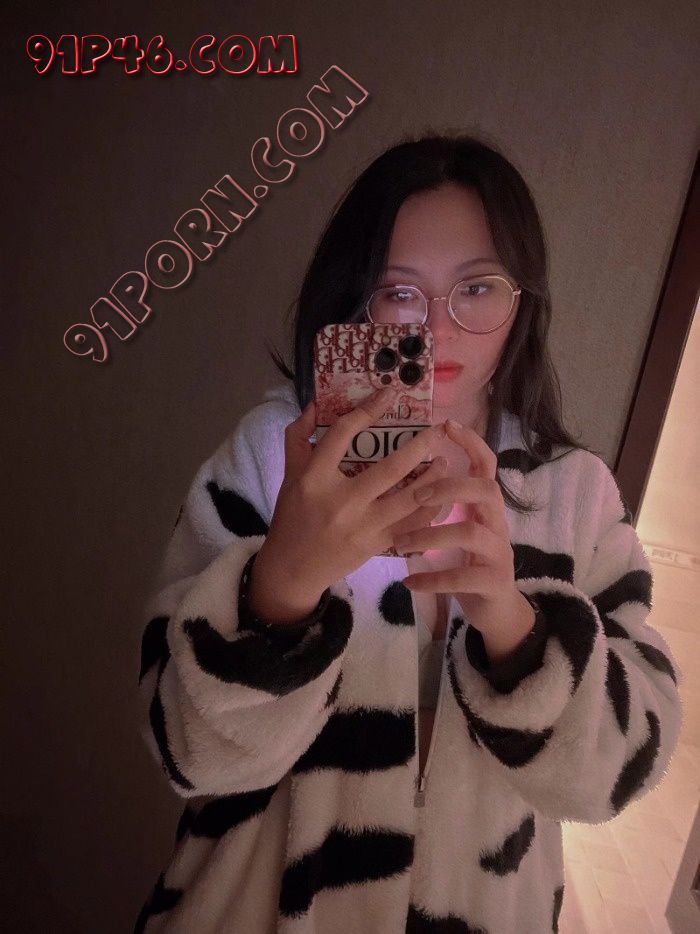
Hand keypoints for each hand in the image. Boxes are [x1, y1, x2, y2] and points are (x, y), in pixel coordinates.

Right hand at [252, 386, 447, 612]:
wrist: (293, 569)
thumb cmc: (291, 517)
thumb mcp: (289, 475)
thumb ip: (299, 436)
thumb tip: (316, 404)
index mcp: (315, 478)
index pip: (343, 434)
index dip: (368, 410)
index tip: (390, 394)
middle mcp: (341, 501)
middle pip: (389, 468)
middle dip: (419, 446)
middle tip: (437, 430)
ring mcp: (363, 526)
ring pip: (409, 498)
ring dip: (432, 477)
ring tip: (445, 461)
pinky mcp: (377, 545)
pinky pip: (412, 524)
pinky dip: (430, 509)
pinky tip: (439, 495)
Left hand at [393, 418, 535, 662]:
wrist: (495, 610)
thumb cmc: (467, 560)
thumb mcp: (456, 526)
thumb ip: (441, 503)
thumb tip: (402, 474)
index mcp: (484, 506)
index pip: (486, 464)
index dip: (471, 442)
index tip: (446, 424)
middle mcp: (496, 523)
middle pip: (486, 490)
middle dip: (451, 486)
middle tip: (417, 494)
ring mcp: (498, 553)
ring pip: (470, 533)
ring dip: (431, 535)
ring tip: (400, 544)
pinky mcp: (492, 582)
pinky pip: (462, 577)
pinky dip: (433, 578)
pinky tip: (409, 582)